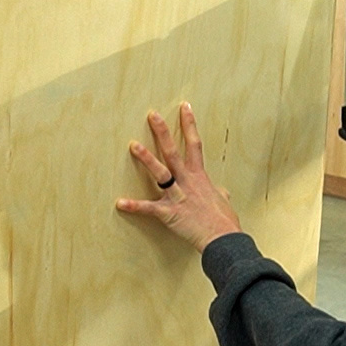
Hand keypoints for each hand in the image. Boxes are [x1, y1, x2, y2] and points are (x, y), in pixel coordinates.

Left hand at [116, 103, 242, 252]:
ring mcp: (178, 195)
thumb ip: (220, 193)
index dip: (189, 124)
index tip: (184, 107)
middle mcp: (188, 181)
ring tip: (133, 145)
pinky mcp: (169, 213)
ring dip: (146, 158)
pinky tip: (120, 203)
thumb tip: (222, 192)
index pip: (194, 144)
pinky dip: (134, 206)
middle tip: (152, 115)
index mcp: (200, 176)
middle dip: (162, 132)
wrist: (223, 238)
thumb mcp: (224, 201)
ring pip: (160, 172)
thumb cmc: (225, 221)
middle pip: (173, 151)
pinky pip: (148, 208)